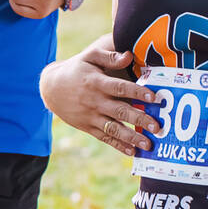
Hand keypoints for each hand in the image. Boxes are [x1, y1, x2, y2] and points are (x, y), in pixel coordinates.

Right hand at [39, 37, 159, 156]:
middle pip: (120, 111)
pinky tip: (132, 152)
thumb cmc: (76, 69)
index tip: (154, 98)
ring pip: (113, 128)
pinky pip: (104, 137)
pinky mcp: (88, 127)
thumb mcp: (89, 57)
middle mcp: (94, 101)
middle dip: (139, 119)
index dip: (137, 92)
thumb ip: (109, 56)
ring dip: (131, 137)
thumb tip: (129, 56)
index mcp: (96, 82)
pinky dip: (118, 145)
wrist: (51, 88)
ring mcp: (90, 116)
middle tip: (157, 127)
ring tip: (148, 144)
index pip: (120, 88)